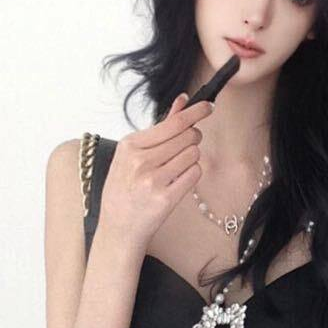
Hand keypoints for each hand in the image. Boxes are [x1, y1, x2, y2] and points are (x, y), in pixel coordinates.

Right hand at [98, 92, 214, 241]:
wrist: (118, 227)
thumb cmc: (125, 187)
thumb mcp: (133, 154)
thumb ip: (161, 126)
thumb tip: (182, 100)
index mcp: (130, 145)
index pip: (173, 123)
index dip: (195, 112)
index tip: (209, 106)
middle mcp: (140, 161)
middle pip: (187, 137)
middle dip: (193, 138)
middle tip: (186, 145)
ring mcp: (153, 181)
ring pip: (193, 154)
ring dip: (191, 158)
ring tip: (176, 167)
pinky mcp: (166, 199)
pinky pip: (194, 174)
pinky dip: (192, 173)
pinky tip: (179, 179)